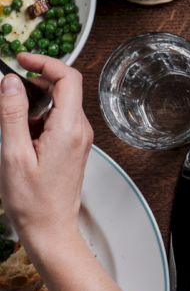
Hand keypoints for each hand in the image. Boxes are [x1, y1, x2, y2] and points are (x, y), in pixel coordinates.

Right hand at [0, 55, 92, 255]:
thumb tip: (11, 82)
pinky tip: (20, 136)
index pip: (68, 77)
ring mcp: (79, 138)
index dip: (45, 62)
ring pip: (59, 104)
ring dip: (35, 103)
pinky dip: (38, 118)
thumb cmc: (33, 202)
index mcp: (70, 128)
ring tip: (11, 122)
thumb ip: (13, 115)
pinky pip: (58, 120)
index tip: (21, 59)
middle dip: (36, 82)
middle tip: (7, 89)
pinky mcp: (74, 146)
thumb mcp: (13, 155)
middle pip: (65, 88)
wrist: (51, 231)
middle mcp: (81, 129)